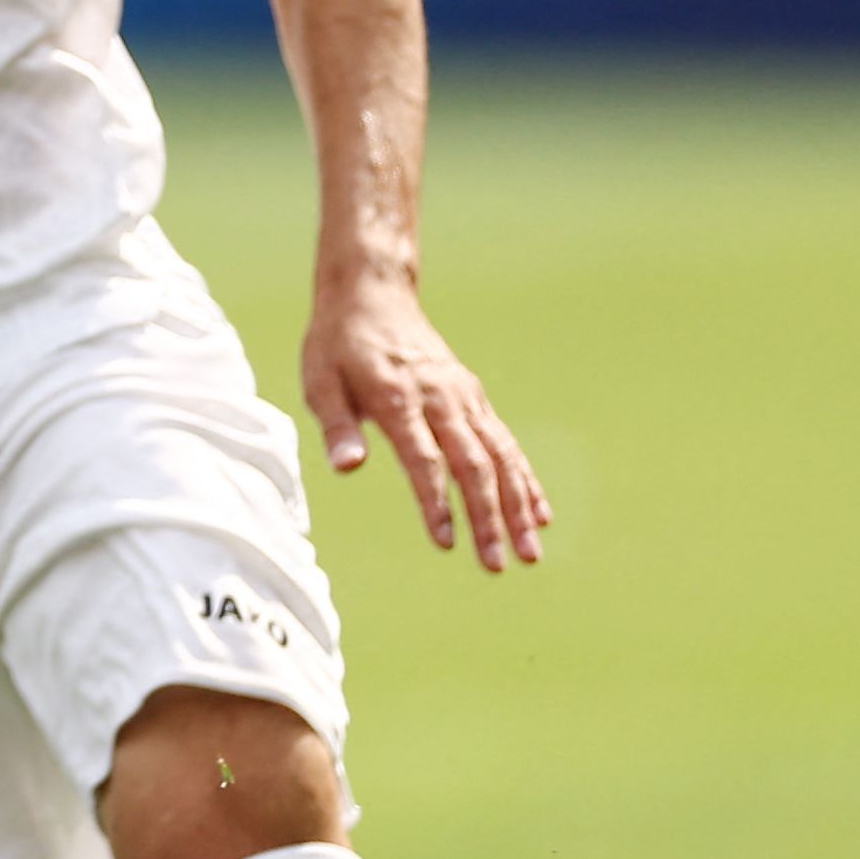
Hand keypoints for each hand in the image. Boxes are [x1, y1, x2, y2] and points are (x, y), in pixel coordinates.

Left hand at [303, 273, 547, 571]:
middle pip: (473, 465)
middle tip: (499, 565)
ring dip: (518, 507)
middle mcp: (441, 398)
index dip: (436, 501)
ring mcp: (464, 397)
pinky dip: (525, 479)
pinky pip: (506, 443)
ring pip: (501, 457)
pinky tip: (539, 514)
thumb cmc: (338, 344)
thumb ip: (337, 427)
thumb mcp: (320, 381)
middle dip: (489, 518)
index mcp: (398, 398)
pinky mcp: (473, 398)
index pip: (424, 459)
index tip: (445, 541)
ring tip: (530, 552)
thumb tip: (347, 468)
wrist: (373, 293)